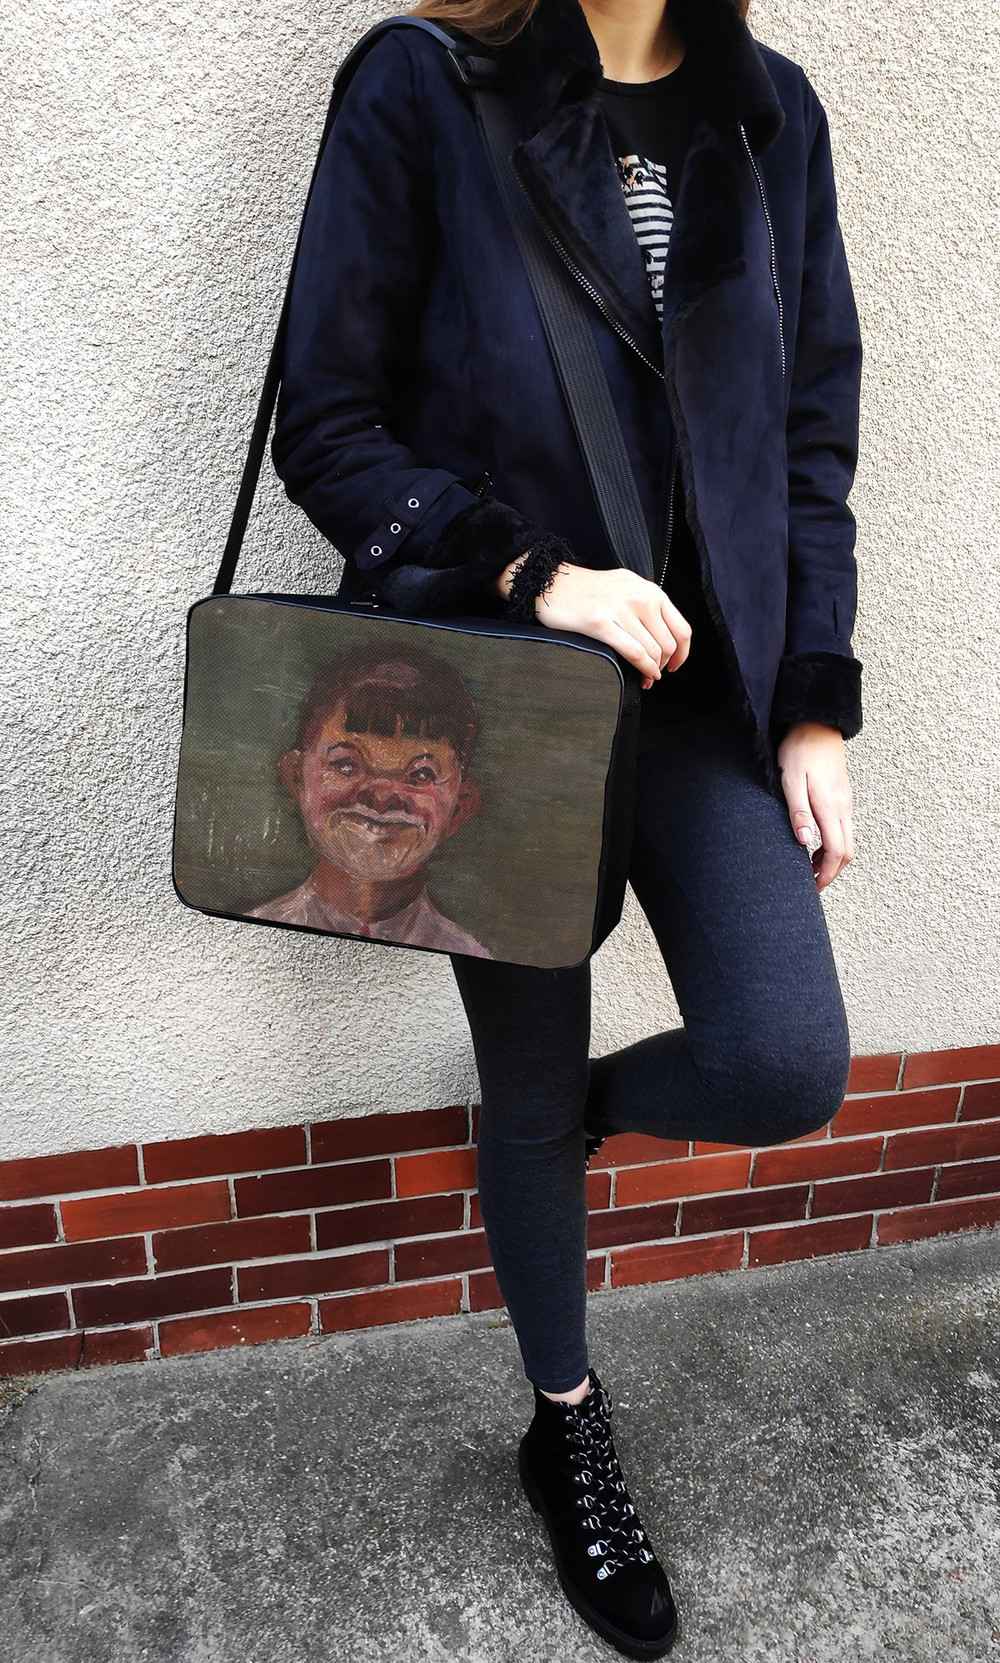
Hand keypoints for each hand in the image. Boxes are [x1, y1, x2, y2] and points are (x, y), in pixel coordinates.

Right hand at [495, 556, 690, 687]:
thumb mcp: (627, 587)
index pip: (682, 628)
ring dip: (653, 671)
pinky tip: (641, 675)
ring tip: (646, 679)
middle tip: (655, 675)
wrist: (552, 582)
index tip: (674, 664)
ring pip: (653, 651)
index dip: (682, 653)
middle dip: (665, 665)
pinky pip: (634, 653)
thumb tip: (664, 634)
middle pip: (669, 643)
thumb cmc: (587, 589)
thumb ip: (647, 605)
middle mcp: (641, 598)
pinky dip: (643, 669)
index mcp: (650, 590)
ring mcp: (621, 609)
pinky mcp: (601, 623)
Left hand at [776, 721, 854, 890]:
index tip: (814, 888)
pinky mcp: (842, 796)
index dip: (826, 874)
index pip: (836, 851)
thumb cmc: (800, 750)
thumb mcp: (790, 780)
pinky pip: (844, 828)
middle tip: (812, 885)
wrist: (817, 724)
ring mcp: (845, 802)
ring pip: (847, 841)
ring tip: (809, 869)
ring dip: (832, 859)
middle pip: (846, 851)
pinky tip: (815, 844)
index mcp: (829, 807)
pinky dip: (833, 844)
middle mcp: (843, 807)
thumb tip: (803, 842)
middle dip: (831, 872)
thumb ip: (798, 811)